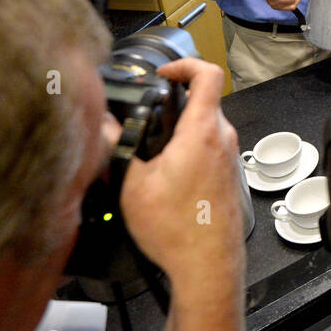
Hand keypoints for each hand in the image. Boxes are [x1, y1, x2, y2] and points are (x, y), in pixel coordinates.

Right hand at [119, 59, 244, 288]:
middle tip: (146, 113)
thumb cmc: (177, 229)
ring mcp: (229, 158)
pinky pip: (210, 148)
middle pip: (204, 101)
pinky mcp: (228, 176)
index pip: (207, 74)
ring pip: (206, 126)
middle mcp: (222, 140)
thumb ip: (117, 146)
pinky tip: (166, 174)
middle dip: (174, 102)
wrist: (208, 266)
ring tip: (151, 148)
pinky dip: (189, 149)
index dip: (184, 64)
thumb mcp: (133, 185)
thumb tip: (101, 123)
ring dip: (180, 128)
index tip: (163, 73)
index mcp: (202, 132)